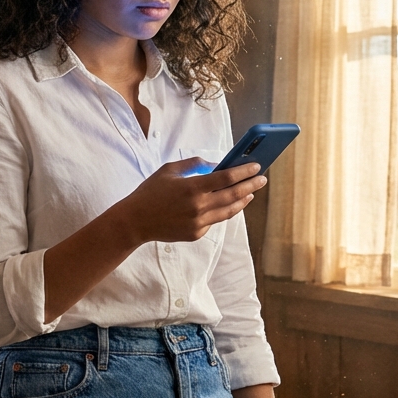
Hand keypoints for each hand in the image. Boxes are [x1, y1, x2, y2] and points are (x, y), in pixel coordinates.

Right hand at [114, 157, 265, 245]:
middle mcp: (198, 206)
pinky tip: (230, 204)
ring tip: (251, 193)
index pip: (227, 178)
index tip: (256, 166)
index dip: (244, 171)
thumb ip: (193, 164)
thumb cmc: (150, 192)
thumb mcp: (168, 170)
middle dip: (251, 185)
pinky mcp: (196, 233)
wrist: (135, 221)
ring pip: (230, 211)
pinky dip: (224, 211)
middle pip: (234, 194)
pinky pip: (215, 220)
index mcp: (192, 187)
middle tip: (262, 179)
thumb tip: (215, 164)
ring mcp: (199, 222)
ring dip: (243, 200)